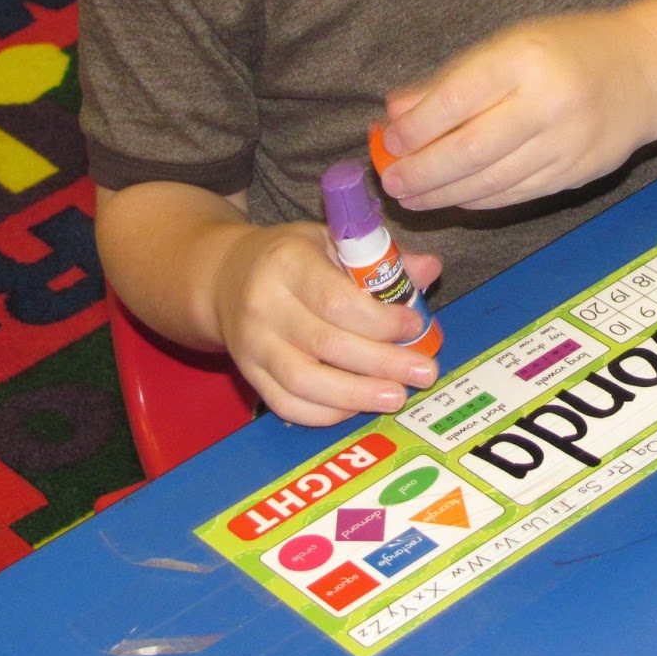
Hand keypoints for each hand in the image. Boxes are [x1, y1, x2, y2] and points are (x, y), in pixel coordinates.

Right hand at [209, 221, 442, 426]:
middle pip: (327, 344)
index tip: (415, 326)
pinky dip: (325, 413)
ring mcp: (252, 344)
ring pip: (304, 381)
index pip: (337, 300)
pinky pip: (286, 404)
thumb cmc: (292, 257)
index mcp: (287, 262)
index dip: (380, 320)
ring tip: (396, 396)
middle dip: (382, 363)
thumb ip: (381, 259)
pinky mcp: (248, 374)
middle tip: (423, 372)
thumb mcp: (332, 242)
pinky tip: (358, 408)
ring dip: (356, 394)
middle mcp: (264, 304)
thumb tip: (431, 269)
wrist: (226, 276)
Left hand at [377, 11, 656, 209]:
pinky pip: (515, 194)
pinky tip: (453, 198)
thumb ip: (452, 80)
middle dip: (424, 171)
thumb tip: (395, 114)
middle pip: (472, 149)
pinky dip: (478, 199)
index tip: (389, 140)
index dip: (418, 127)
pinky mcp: (575, 173)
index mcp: (527, 58)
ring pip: (492, 180)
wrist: (644, 73)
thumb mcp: (509, 45)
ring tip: (412, 197)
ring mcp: (566, 143)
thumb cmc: (567, 51)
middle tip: (392, 182)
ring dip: (444, 194)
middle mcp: (549, 102)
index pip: (459, 98)